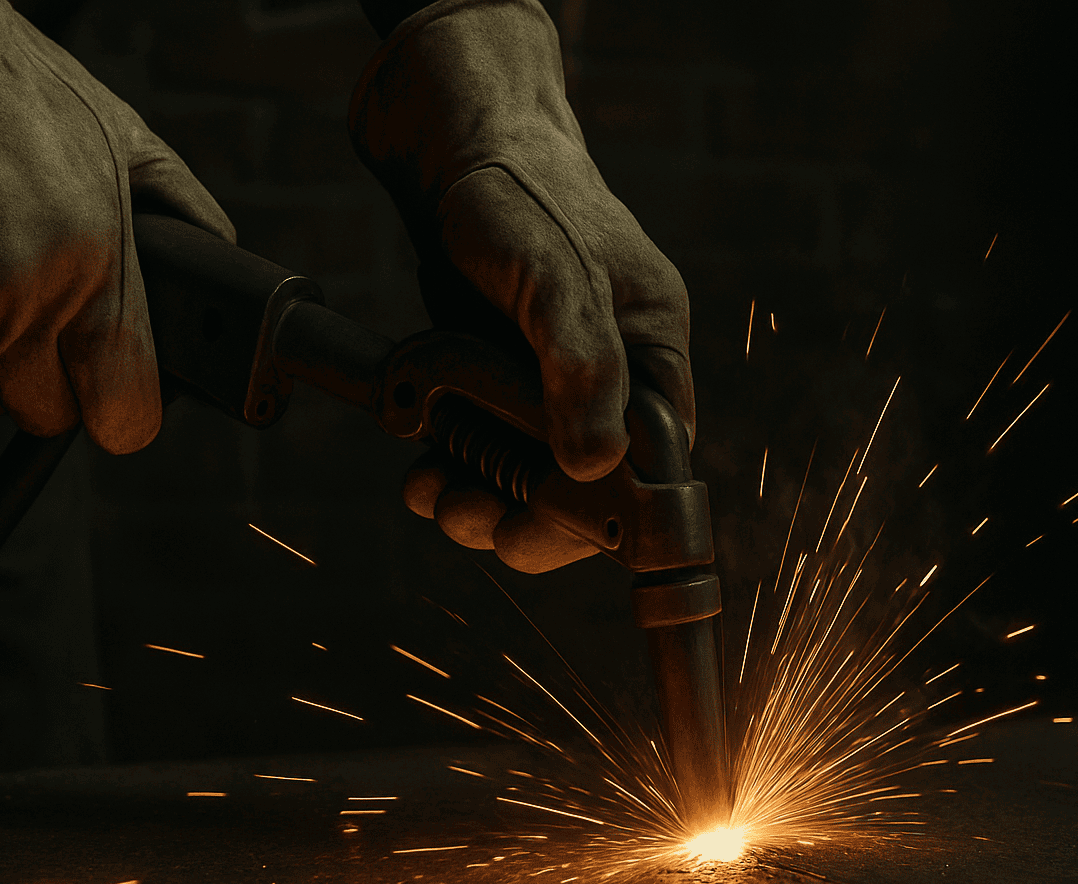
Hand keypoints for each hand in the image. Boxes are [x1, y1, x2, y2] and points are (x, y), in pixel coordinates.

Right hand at [0, 0, 232, 453]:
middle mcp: (31, 302)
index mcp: (99, 265)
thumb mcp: (126, 137)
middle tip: (51, 333)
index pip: (124, 407)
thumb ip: (183, 203)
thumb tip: (222, 250)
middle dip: (55, 386)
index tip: (122, 400)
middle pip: (51, 415)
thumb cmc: (16, 94)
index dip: (126, 413)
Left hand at [350, 0, 692, 571]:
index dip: (607, 517)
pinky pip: (488, 452)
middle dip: (529, 520)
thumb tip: (594, 463)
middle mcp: (612, 378)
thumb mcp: (557, 275)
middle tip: (474, 523)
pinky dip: (455, 471)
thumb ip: (581, 364)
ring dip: (482, 501)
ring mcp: (554, 385)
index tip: (548, 536)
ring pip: (531, 479)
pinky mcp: (503, 384)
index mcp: (652, 353)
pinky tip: (422, 470)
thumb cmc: (521, 195)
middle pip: (586, 490)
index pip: (654, 465)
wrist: (455, 153)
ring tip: (435, 497)